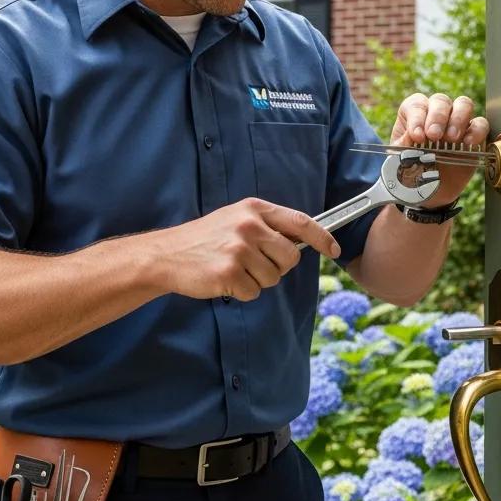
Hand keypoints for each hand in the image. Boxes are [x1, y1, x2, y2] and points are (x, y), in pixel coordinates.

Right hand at [154, 199, 341, 301]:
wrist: (166, 254)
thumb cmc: (204, 239)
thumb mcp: (235, 219)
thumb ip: (267, 226)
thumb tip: (302, 242)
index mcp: (254, 209)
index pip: (301, 221)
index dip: (323, 237)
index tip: (334, 249)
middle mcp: (249, 226)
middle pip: (290, 257)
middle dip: (278, 267)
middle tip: (253, 264)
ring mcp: (239, 249)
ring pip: (273, 278)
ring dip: (256, 280)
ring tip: (233, 269)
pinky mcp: (229, 272)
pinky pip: (253, 292)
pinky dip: (241, 292)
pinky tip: (223, 279)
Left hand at [390, 93, 490, 206]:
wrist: (427, 194)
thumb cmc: (410, 172)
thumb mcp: (399, 160)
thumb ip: (403, 146)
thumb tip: (412, 135)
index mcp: (414, 115)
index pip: (417, 104)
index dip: (417, 117)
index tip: (417, 136)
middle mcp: (436, 115)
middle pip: (440, 101)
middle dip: (437, 117)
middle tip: (434, 136)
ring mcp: (457, 123)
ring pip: (463, 104)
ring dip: (457, 119)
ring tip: (451, 139)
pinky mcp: (474, 137)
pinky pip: (481, 124)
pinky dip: (476, 131)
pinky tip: (467, 144)